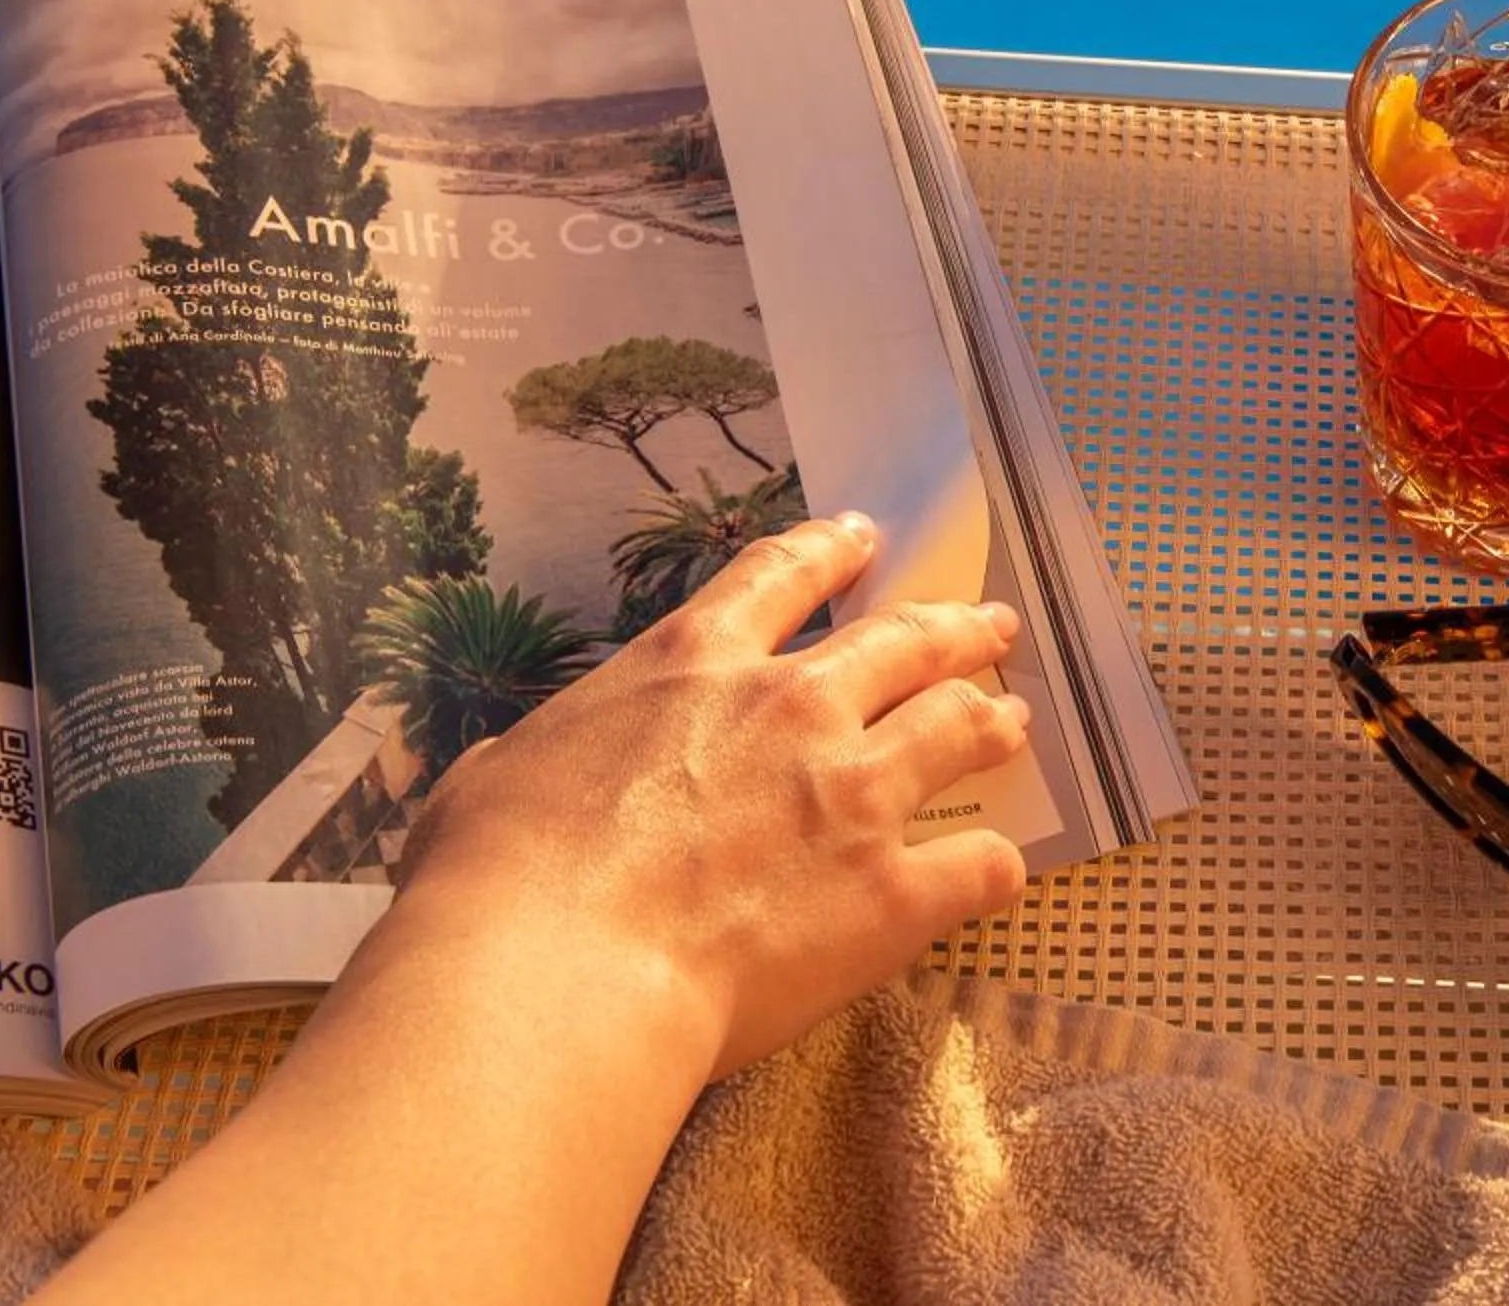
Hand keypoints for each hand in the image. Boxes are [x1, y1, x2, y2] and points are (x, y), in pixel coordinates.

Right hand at [391, 511, 1034, 1077]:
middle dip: (955, 630)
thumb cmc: (498, 878)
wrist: (556, 971)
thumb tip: (506, 786)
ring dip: (993, 718)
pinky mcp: (891, 892)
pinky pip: (978, 867)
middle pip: (902, 642)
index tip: (866, 537)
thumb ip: (536, 761)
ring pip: (959, 728)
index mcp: (693, 664)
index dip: (832, 550)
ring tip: (1013, 720)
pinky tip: (1001, 870)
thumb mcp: (495, 778)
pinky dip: (995, 865)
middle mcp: (791, 707)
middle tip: (990, 626)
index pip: (781, 575)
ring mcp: (853, 793)